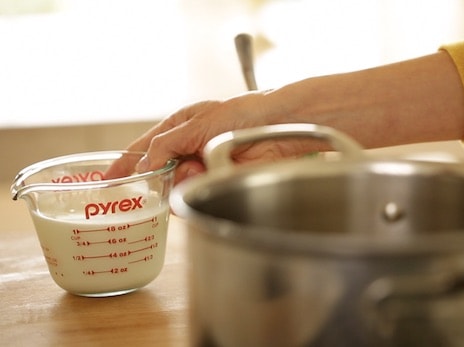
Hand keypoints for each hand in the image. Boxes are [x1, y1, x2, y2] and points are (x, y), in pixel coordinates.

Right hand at [105, 93, 329, 184]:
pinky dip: (197, 190)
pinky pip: (196, 197)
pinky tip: (208, 176)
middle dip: (160, 177)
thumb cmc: (242, 113)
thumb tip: (143, 167)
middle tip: (178, 168)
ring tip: (200, 167)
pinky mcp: (217, 184)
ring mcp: (202, 169)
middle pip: (157, 175)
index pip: (143, 149)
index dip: (124, 165)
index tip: (106, 182)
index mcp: (178, 129)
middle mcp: (188, 150)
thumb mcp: (197, 123)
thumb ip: (166, 144)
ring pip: (175, 188)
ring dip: (182, 181)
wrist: (278, 127)